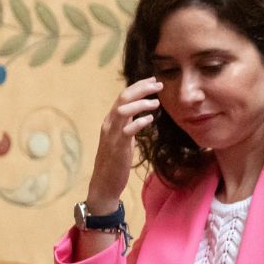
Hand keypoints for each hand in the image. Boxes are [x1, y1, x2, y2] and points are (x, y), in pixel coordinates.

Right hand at [87, 77, 161, 210]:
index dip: (138, 86)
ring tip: (157, 102)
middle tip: (158, 84)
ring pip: (124, 110)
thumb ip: (129, 125)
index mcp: (111, 120)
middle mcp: (109, 123)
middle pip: (123, 97)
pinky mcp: (118, 147)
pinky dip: (139, 122)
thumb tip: (141, 115)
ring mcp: (112, 135)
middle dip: (142, 88)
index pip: (123, 96)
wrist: (104, 183)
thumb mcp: (123, 139)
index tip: (154, 81)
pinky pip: (128, 130)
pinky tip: (150, 119)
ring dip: (141, 103)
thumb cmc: (115, 162)